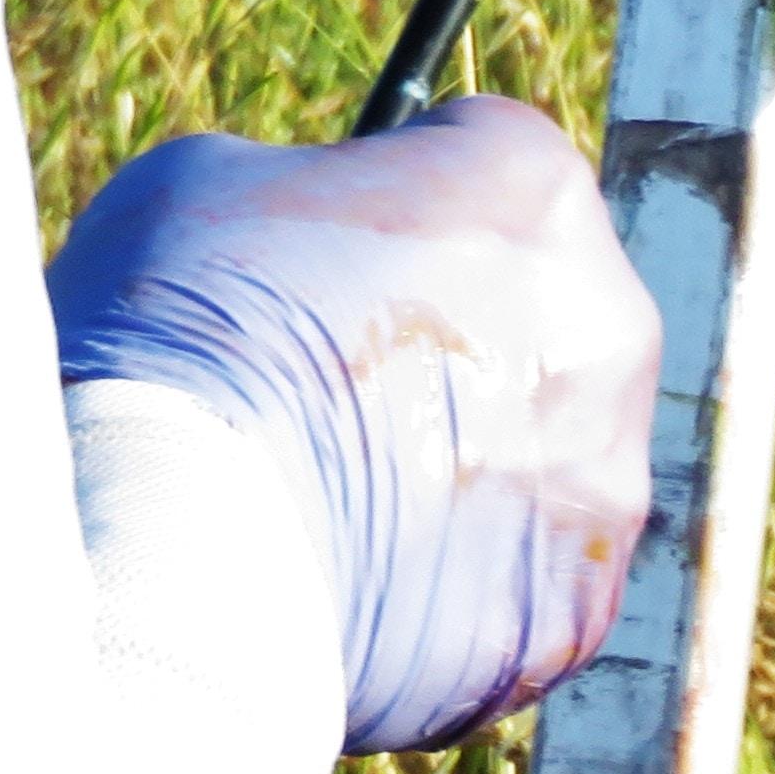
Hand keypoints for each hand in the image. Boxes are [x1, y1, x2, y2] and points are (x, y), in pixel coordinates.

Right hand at [47, 96, 660, 752]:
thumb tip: (316, 231)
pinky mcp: (572, 609)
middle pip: (538, 313)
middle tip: (333, 393)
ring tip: (331, 507)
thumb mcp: (208, 187)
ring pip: (541, 457)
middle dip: (456, 342)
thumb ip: (308, 193)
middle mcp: (605, 321)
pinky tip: (354, 589)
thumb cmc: (175, 343)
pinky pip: (522, 583)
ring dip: (465, 472)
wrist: (169, 553)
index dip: (401, 206)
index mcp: (531, 187)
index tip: (338, 260)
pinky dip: (453, 590)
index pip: (485, 164)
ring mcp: (602, 474)